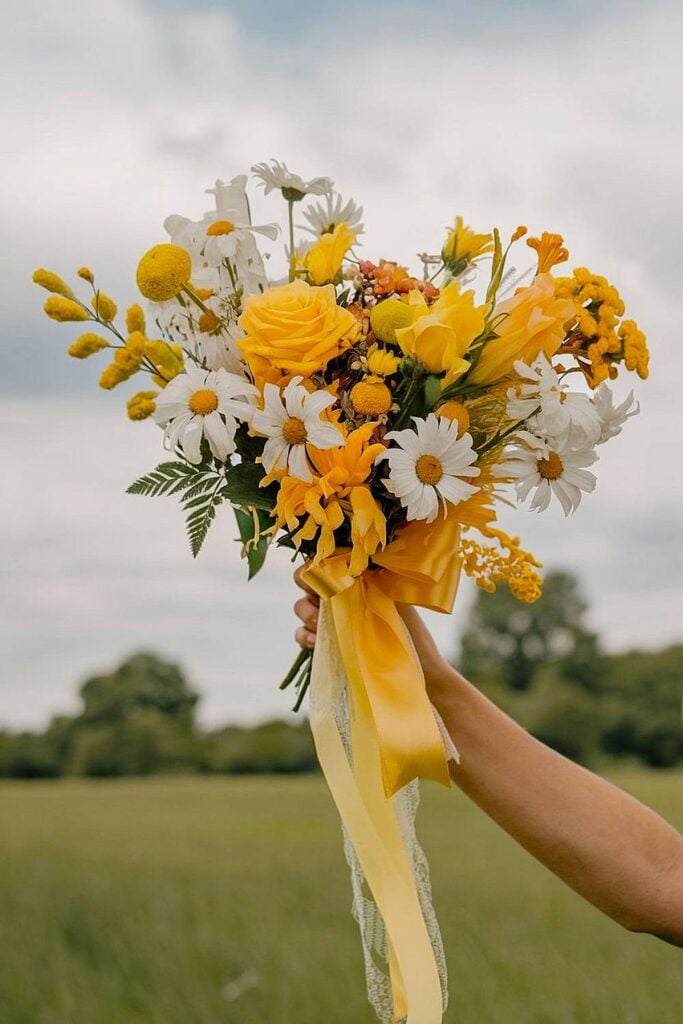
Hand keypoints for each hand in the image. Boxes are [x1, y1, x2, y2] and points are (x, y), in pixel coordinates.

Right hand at [292, 566, 450, 698]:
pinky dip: (304, 636)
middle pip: (305, 582)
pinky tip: (315, 642)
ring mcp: (330, 619)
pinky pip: (301, 635)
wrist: (419, 668)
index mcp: (354, 579)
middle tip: (321, 599)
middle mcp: (339, 595)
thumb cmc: (410, 628)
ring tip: (321, 624)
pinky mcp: (325, 643)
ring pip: (301, 608)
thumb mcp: (392, 598)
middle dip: (307, 588)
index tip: (323, 573)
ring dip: (307, 613)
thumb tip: (351, 562)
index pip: (323, 562)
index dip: (315, 564)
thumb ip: (369, 578)